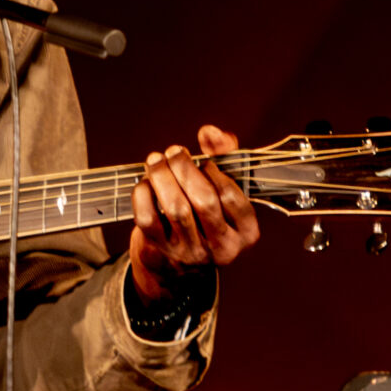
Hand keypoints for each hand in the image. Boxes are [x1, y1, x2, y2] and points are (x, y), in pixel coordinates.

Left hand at [129, 125, 259, 301]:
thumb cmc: (208, 212)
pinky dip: (143, 194)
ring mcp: (191, 252)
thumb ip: (223, 154)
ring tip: (156, 159)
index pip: (230, 195)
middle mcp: (222, 248)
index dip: (214, 171)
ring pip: (176, 209)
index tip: (204, 161)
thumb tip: (210, 132)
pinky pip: (149, 219)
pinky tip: (146, 182)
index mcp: (246, 233)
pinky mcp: (162, 251)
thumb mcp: (223, 187)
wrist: (182, 258)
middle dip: (185, 169)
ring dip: (162, 176)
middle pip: (203, 201)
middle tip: (174, 151)